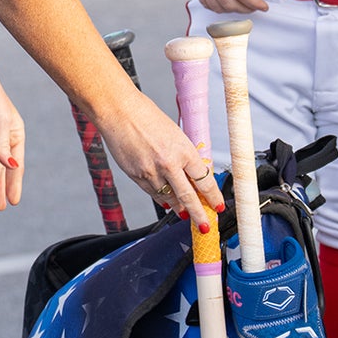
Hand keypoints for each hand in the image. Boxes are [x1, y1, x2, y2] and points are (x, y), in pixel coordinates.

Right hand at [96, 88, 226, 228]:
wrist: (119, 112)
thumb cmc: (146, 116)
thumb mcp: (174, 133)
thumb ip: (183, 154)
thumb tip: (192, 173)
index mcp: (183, 150)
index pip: (204, 180)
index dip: (213, 196)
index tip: (218, 205)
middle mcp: (169, 164)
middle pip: (189, 197)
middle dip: (199, 215)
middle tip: (205, 225)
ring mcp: (151, 172)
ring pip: (169, 198)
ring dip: (178, 207)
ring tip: (185, 213)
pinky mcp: (136, 176)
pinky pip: (152, 193)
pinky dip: (161, 199)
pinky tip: (166, 202)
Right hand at [185, 0, 270, 13]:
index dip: (255, 3)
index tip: (263, 6)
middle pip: (230, 3)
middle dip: (246, 9)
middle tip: (255, 6)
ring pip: (218, 7)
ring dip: (233, 10)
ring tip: (243, 5)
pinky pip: (207, 3)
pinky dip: (219, 7)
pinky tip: (228, 2)